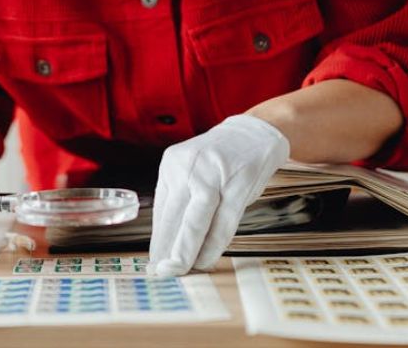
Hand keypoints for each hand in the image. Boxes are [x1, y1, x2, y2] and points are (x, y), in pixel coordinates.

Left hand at [148, 114, 289, 276]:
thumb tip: (167, 244)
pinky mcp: (237, 185)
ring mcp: (213, 175)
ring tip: (180, 271)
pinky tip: (206, 260)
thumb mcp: (191, 171)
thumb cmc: (218, 160)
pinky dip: (213, 245)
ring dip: (186, 251)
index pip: (161, 210)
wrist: (253, 133)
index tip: (153, 262)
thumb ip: (180, 200)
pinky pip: (223, 223)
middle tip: (160, 274)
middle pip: (173, 217)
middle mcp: (188, 168)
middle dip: (166, 250)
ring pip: (195, 222)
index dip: (157, 240)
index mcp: (171, 164)